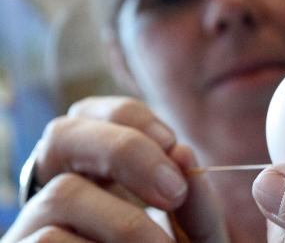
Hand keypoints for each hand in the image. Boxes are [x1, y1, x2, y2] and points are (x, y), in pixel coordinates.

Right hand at [2, 96, 227, 242]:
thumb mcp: (192, 238)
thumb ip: (192, 200)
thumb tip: (184, 154)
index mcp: (96, 174)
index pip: (93, 114)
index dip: (131, 118)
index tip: (175, 144)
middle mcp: (56, 192)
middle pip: (62, 134)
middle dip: (125, 151)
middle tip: (173, 190)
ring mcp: (31, 231)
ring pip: (62, 194)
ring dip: (126, 222)